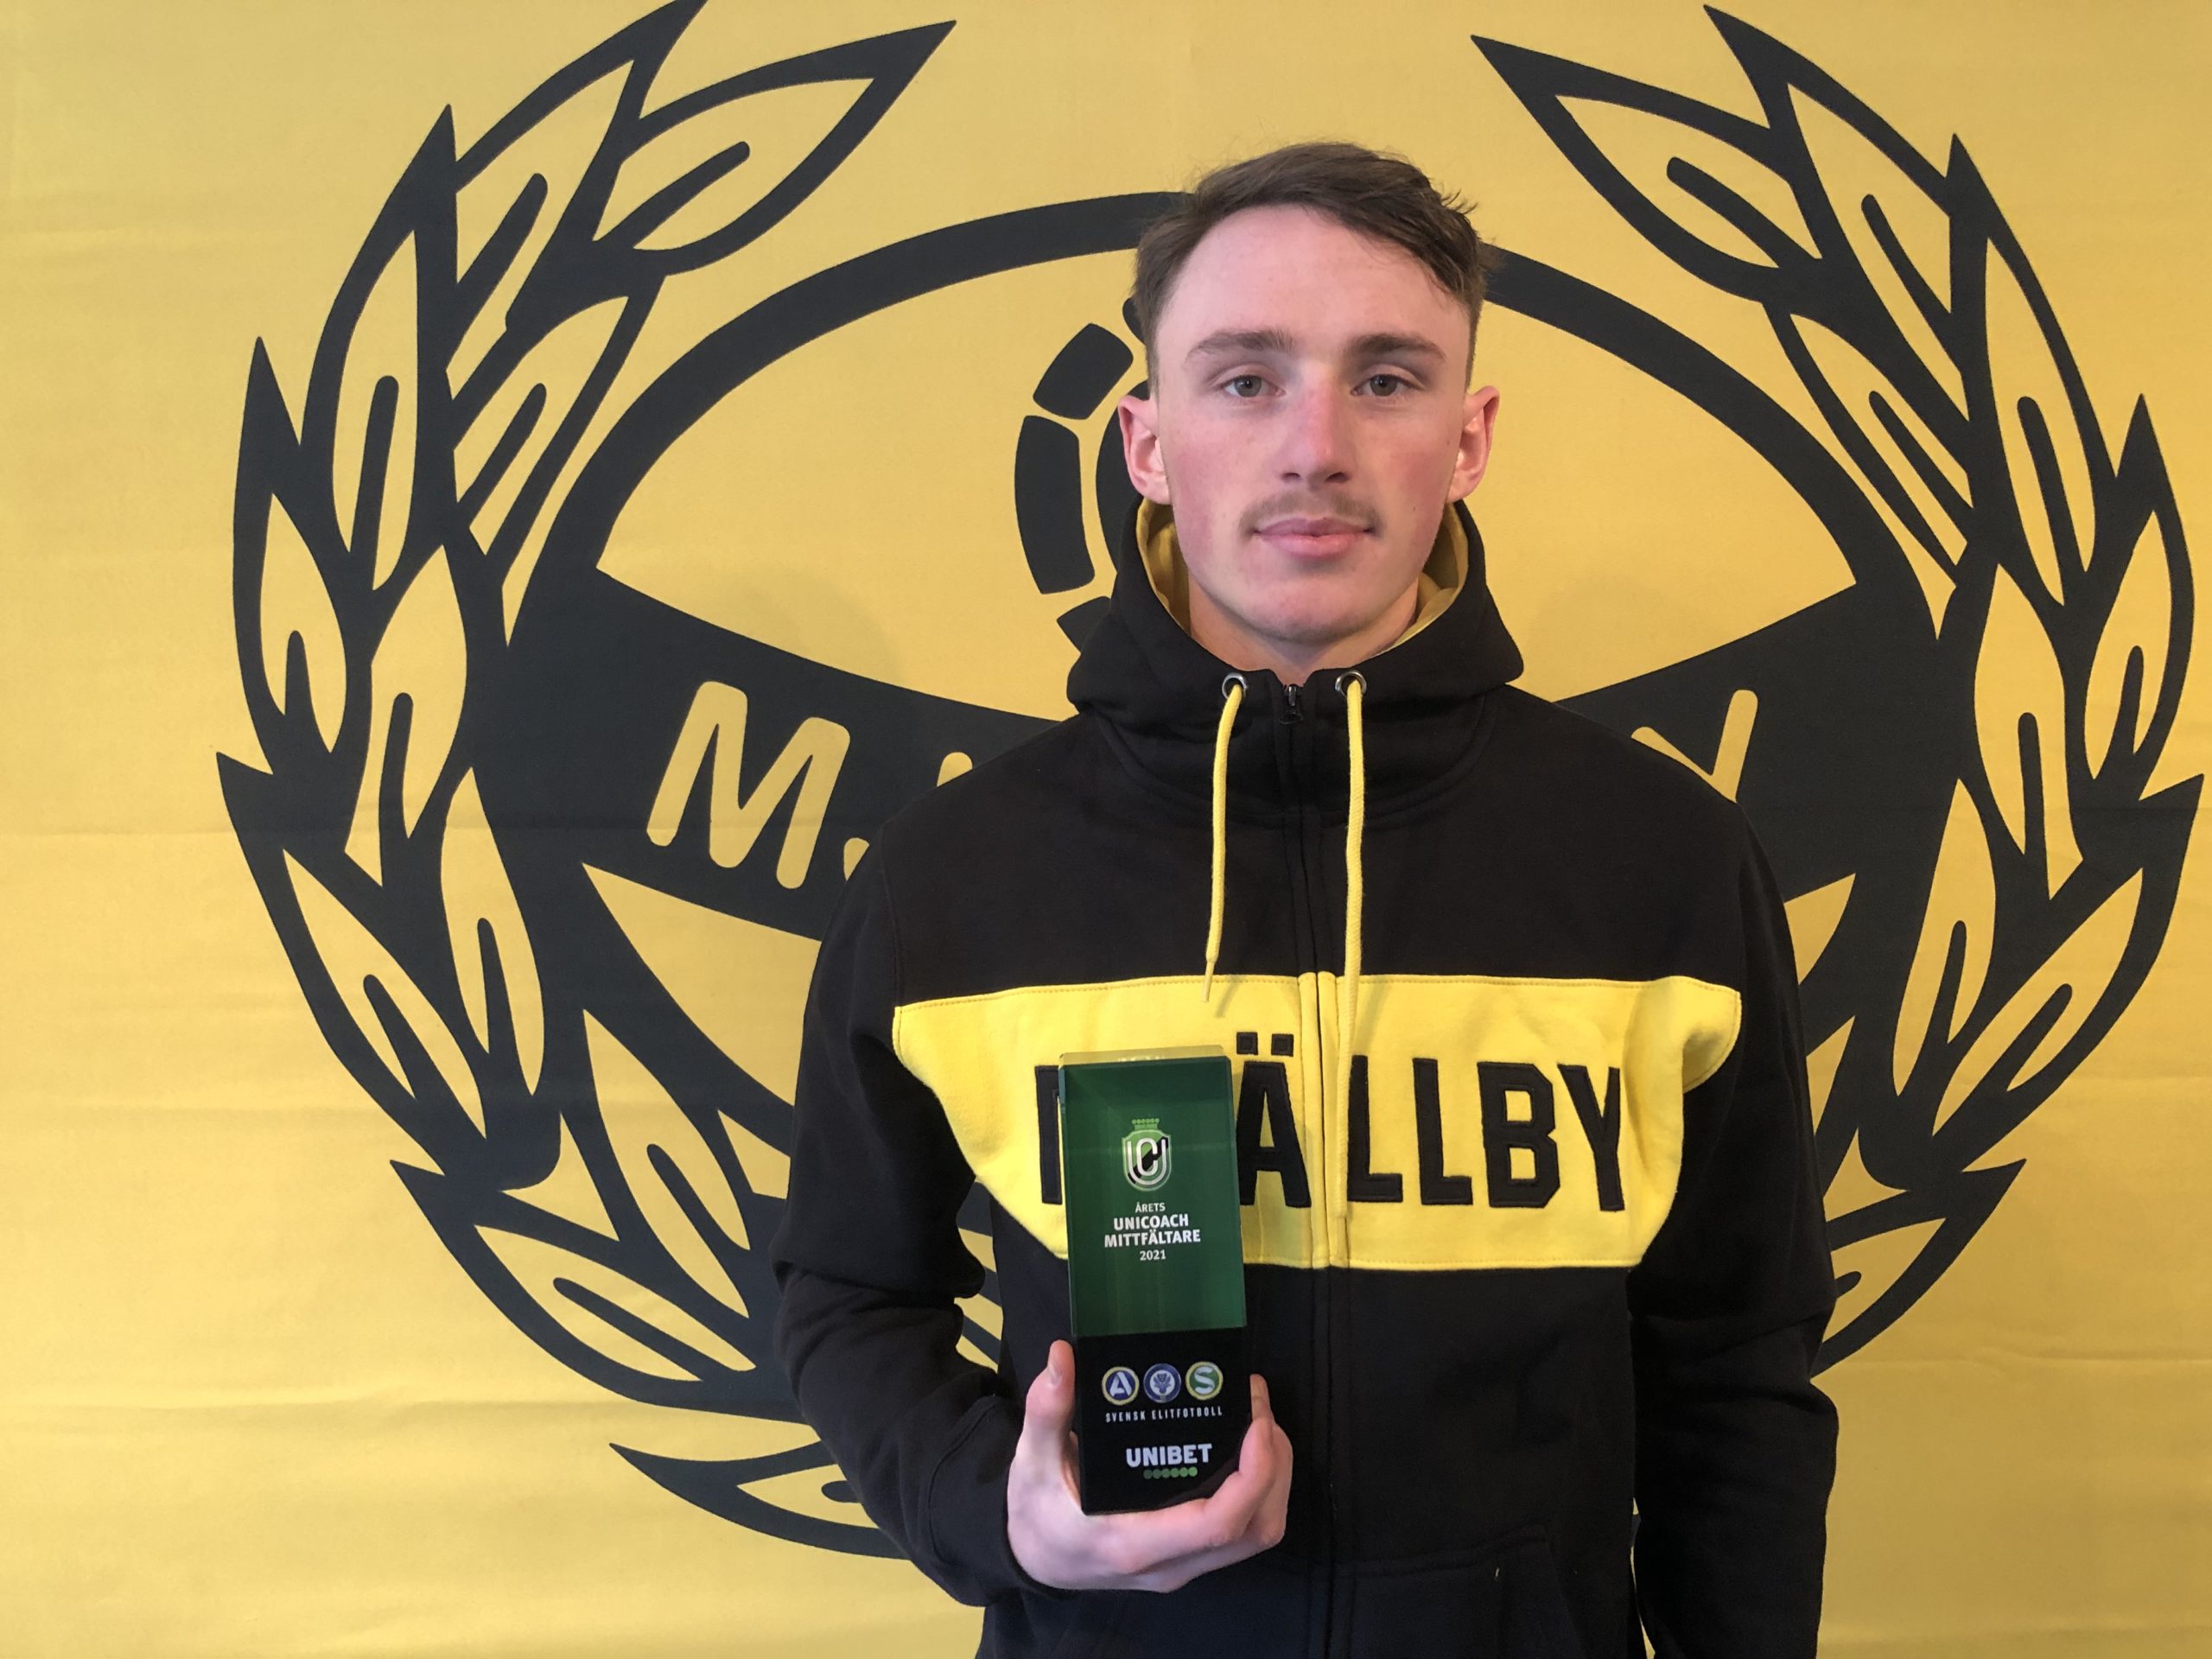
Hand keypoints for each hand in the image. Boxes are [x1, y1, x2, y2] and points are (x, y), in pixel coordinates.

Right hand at [1006, 1339, 1292, 1592]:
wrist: (1034, 1559)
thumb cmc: (1036, 1512)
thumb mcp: (1031, 1462)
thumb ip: (1047, 1411)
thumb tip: (1062, 1357)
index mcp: (1134, 1543)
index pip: (1217, 1524)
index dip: (1252, 1475)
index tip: (1256, 1421)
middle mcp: (1170, 1564)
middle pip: (1256, 1529)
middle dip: (1274, 1465)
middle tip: (1257, 1405)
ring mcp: (1186, 1565)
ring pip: (1259, 1533)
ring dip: (1274, 1478)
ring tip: (1259, 1420)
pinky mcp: (1191, 1555)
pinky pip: (1246, 1529)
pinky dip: (1260, 1489)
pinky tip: (1245, 1445)